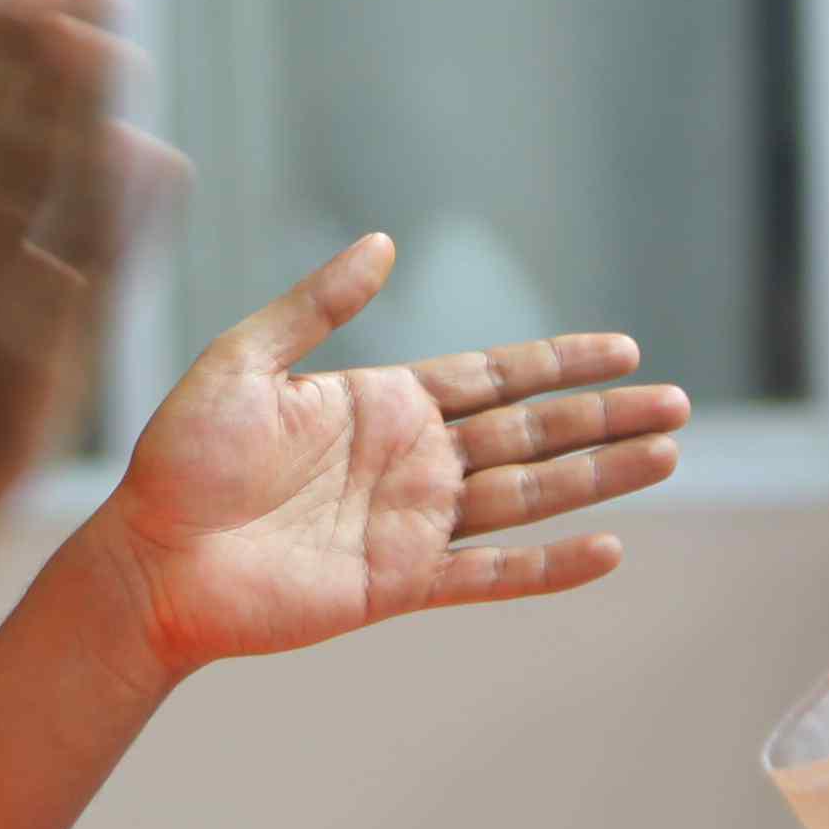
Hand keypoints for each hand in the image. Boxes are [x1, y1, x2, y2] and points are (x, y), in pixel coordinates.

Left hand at [81, 234, 689, 676]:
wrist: (150, 559)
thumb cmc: (179, 460)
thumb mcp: (242, 362)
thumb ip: (316, 308)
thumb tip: (384, 246)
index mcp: (381, 404)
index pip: (494, 376)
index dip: (560, 362)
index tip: (626, 348)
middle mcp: (410, 461)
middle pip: (531, 433)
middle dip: (604, 418)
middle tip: (678, 405)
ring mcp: (410, 524)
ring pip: (527, 496)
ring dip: (598, 477)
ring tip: (666, 456)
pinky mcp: (398, 583)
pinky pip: (488, 573)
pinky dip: (548, 566)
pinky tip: (606, 550)